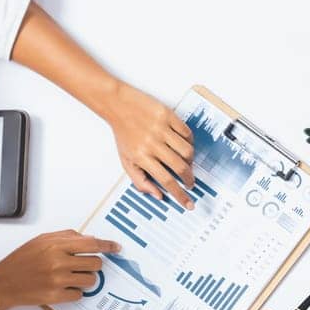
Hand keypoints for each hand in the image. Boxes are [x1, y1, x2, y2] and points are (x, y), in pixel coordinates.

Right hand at [0, 230, 117, 309]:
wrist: (1, 284)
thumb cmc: (20, 261)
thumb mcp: (41, 241)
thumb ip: (66, 237)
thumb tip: (89, 238)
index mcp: (55, 246)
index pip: (92, 244)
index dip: (108, 246)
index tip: (116, 248)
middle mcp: (58, 262)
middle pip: (95, 263)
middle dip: (93, 264)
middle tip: (82, 266)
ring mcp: (57, 280)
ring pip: (91, 280)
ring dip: (86, 279)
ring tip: (72, 277)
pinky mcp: (55, 296)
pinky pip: (79, 294)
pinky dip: (75, 292)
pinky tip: (63, 287)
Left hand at [102, 82, 196, 207]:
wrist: (118, 105)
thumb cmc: (123, 133)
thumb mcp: (125, 160)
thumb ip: (140, 180)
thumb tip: (157, 195)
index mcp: (141, 157)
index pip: (166, 181)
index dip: (179, 194)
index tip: (188, 203)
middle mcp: (152, 144)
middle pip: (180, 167)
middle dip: (189, 178)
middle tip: (190, 182)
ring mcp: (162, 129)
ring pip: (187, 151)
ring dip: (190, 160)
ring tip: (186, 162)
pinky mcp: (169, 116)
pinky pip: (187, 133)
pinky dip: (189, 141)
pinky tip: (184, 144)